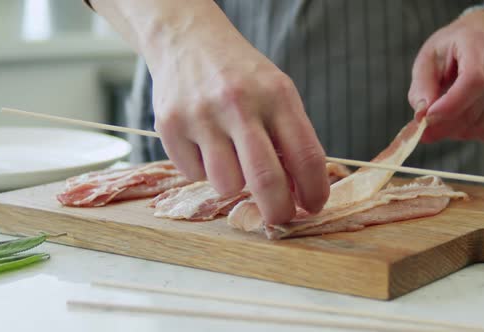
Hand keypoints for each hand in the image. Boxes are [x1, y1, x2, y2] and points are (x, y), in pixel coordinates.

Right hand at [146, 8, 328, 224]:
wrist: (187, 41)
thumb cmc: (240, 75)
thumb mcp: (276, 92)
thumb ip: (290, 137)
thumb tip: (299, 191)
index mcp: (276, 94)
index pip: (306, 155)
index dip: (315, 191)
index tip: (314, 206)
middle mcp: (239, 103)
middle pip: (265, 180)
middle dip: (278, 211)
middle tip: (279, 218)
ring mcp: (201, 115)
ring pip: (226, 184)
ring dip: (234, 182)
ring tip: (231, 156)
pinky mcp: (169, 126)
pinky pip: (194, 175)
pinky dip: (203, 169)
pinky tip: (203, 143)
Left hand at [408, 10, 483, 143]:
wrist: (481, 39)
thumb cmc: (449, 51)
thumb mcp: (427, 60)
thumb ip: (421, 88)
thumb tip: (422, 116)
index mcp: (479, 43)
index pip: (474, 80)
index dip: (450, 105)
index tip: (428, 118)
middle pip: (478, 108)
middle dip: (447, 126)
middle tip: (426, 129)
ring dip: (461, 133)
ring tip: (445, 123)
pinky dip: (481, 136)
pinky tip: (466, 126)